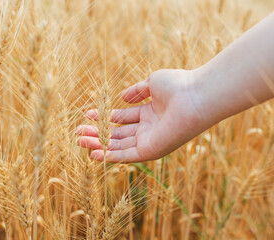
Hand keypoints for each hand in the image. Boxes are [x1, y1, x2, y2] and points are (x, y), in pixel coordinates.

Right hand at [76, 69, 206, 162]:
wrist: (195, 96)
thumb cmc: (178, 85)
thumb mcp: (152, 82)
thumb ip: (137, 91)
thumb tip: (122, 97)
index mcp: (148, 113)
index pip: (121, 118)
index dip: (103, 117)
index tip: (87, 114)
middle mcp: (148, 129)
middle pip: (117, 134)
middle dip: (97, 133)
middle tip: (78, 132)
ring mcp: (149, 140)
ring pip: (118, 146)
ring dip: (98, 144)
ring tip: (79, 141)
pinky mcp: (150, 150)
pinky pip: (126, 156)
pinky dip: (110, 156)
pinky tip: (93, 154)